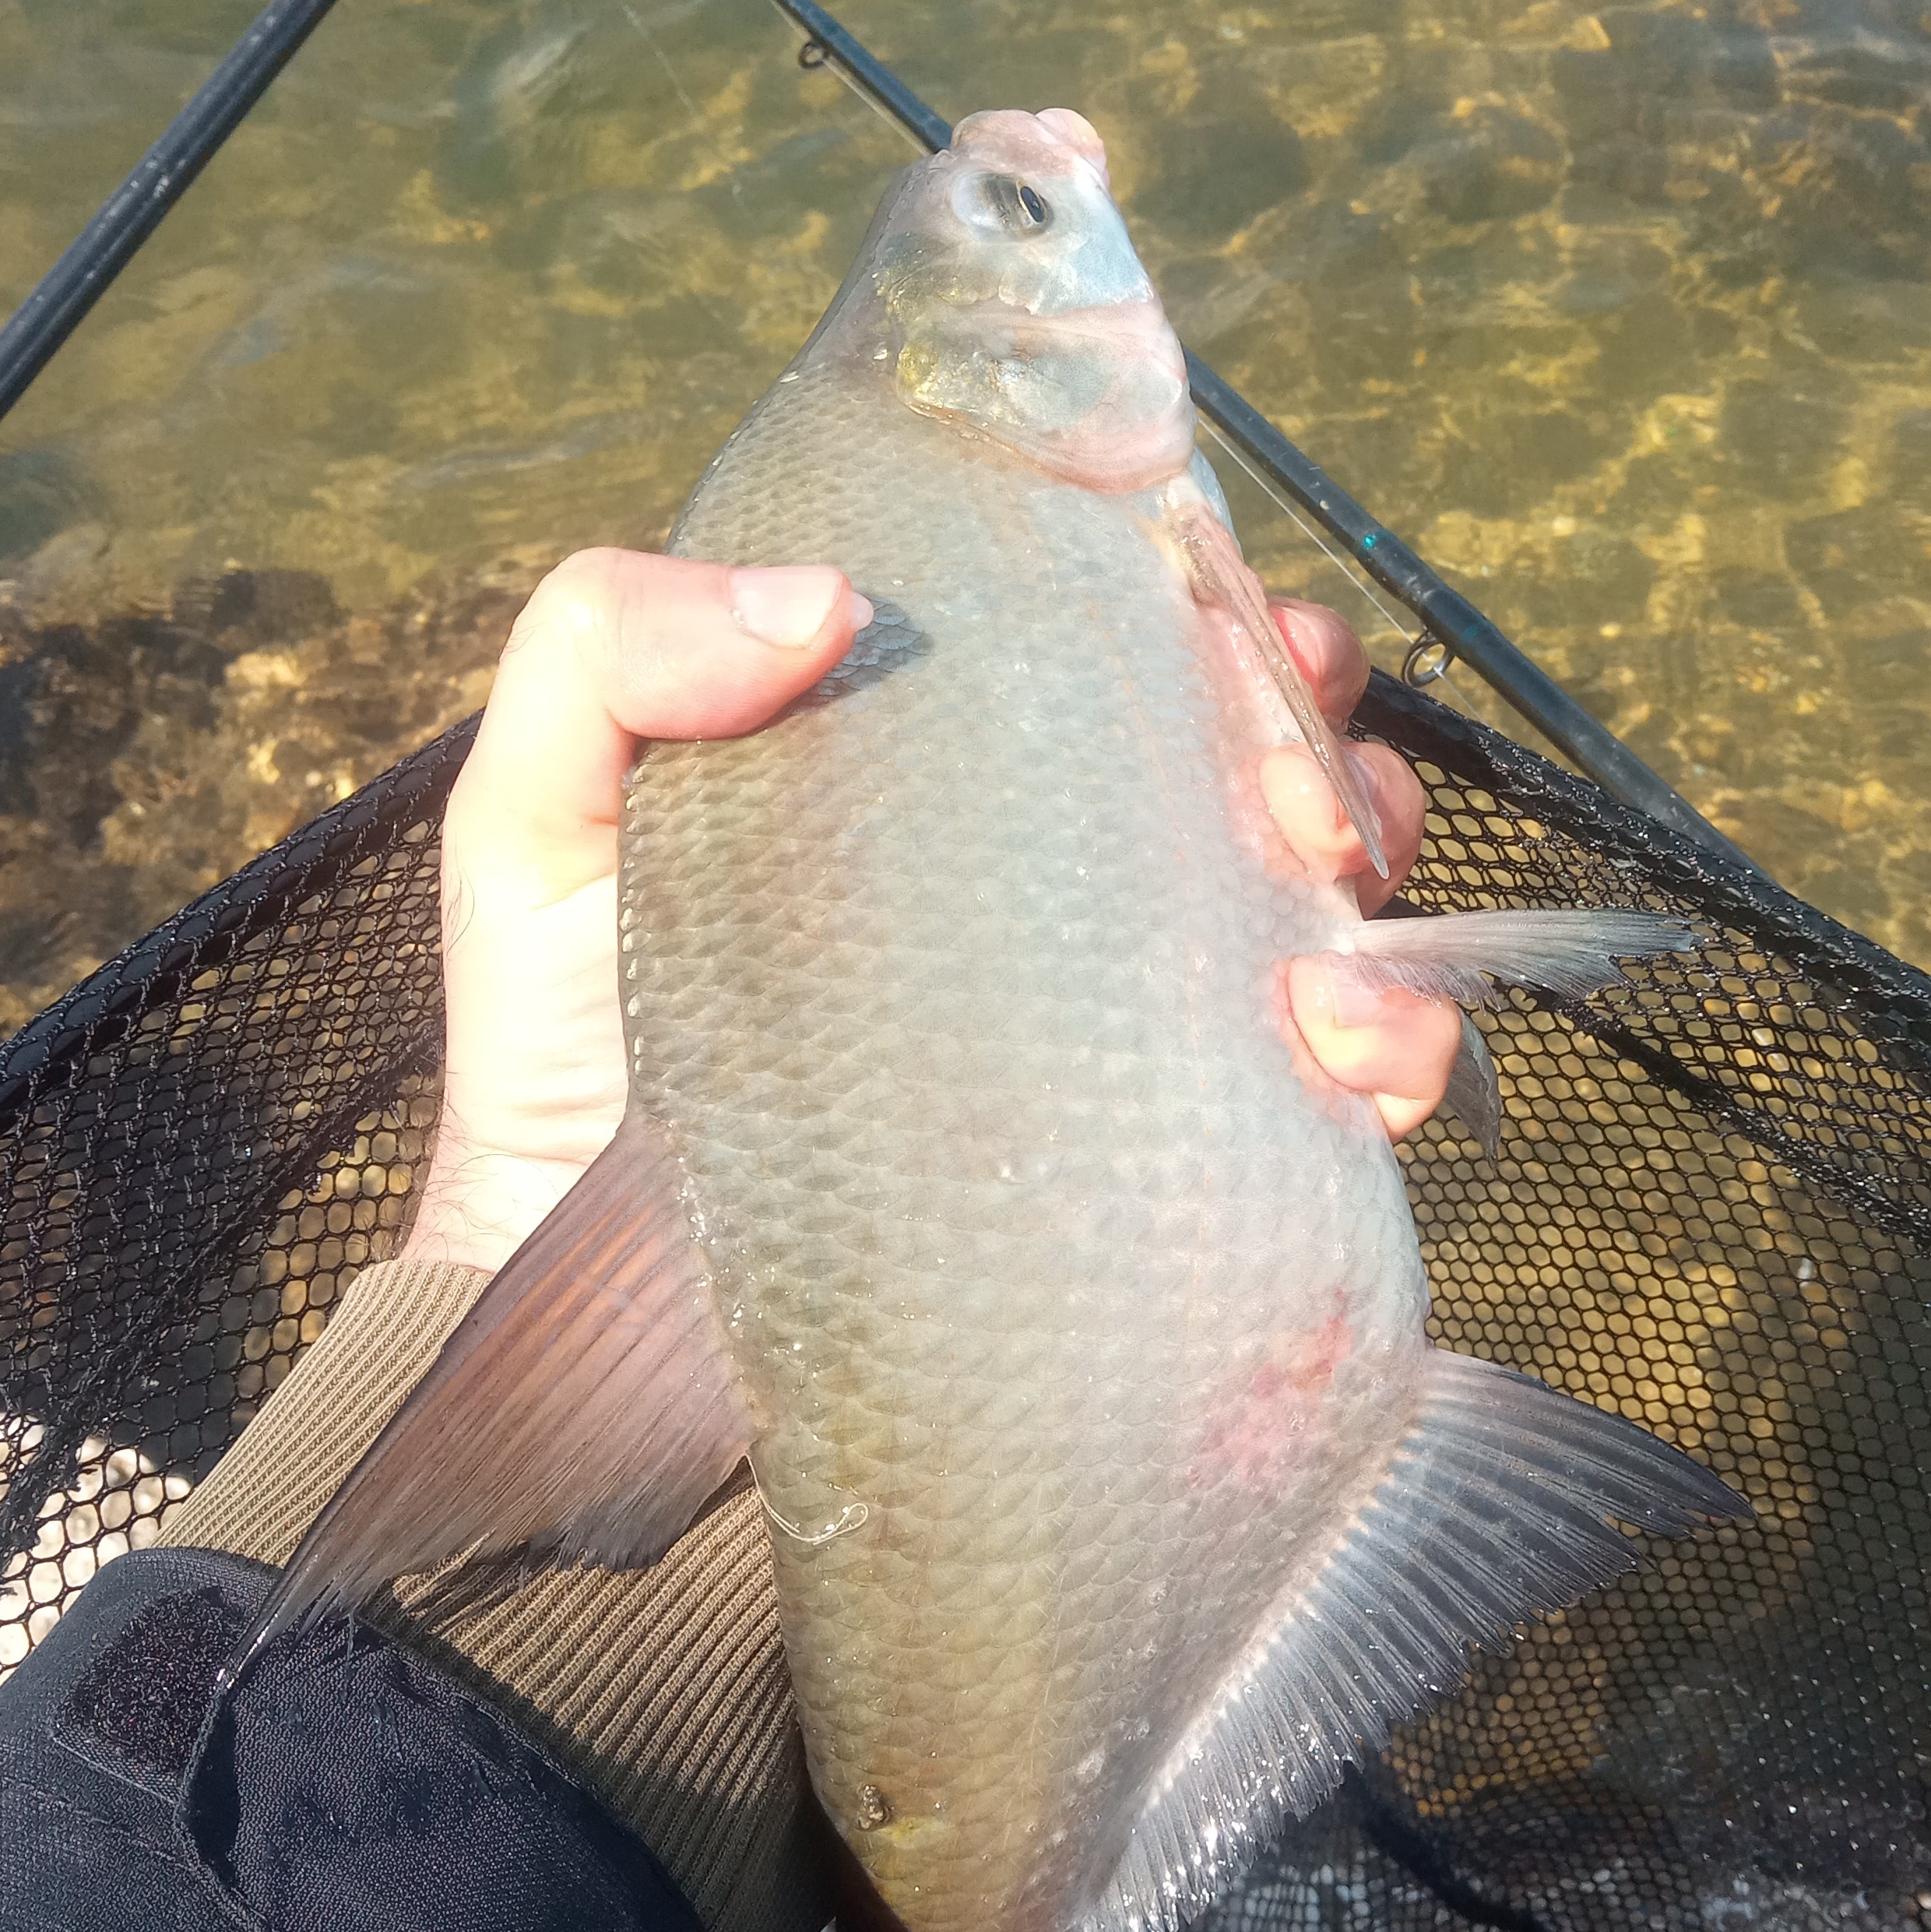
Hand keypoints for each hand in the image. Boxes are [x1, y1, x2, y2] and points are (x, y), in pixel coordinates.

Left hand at [399, 552, 1459, 1274]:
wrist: (611, 1347)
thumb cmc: (564, 1069)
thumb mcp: (538, 824)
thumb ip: (610, 647)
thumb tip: (825, 599)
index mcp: (931, 776)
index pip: (1095, 645)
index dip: (1176, 594)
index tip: (1201, 584)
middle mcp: (1052, 886)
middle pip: (1230, 750)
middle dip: (1293, 721)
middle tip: (1276, 763)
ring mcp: (1130, 1025)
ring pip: (1323, 889)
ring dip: (1364, 848)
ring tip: (1322, 880)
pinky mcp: (1187, 1163)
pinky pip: (1353, 1076)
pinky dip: (1392, 1036)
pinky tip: (1342, 1039)